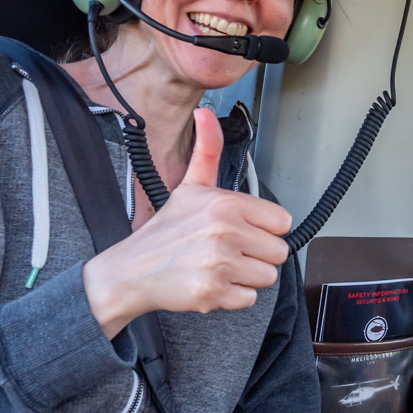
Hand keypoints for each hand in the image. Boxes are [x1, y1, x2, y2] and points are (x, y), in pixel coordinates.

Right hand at [83, 109, 291, 336]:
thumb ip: (208, 150)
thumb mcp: (189, 186)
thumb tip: (205, 113)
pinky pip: (249, 299)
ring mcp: (219, 263)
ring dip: (245, 277)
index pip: (282, 221)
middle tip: (227, 251)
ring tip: (218, 266)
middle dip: (256, 255)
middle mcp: (224, 231)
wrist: (130, 271)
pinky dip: (232, 297)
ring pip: (267, 277)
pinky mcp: (213, 292)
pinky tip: (211, 283)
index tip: (243, 230)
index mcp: (225, 204)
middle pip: (278, 252)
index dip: (264, 229)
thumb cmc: (164, 231)